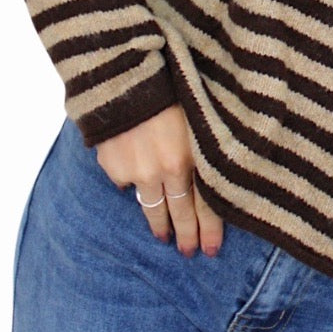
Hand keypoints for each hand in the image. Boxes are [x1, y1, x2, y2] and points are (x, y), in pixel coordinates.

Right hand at [95, 104, 224, 257]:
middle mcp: (167, 169)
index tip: (212, 249)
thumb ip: (204, 147)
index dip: (210, 228)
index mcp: (192, 155)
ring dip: (159, 225)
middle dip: (186, 235)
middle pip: (180, 211)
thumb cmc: (167, 89)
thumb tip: (216, 173)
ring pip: (152, 207)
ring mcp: (139, 172)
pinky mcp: (116, 169)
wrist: (122, 79)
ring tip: (163, 236)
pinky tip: (136, 182)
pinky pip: (127, 183)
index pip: (206, 203)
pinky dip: (132, 183)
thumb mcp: (195, 116)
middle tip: (190, 252)